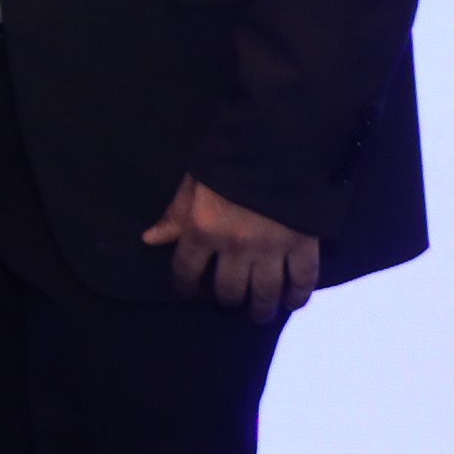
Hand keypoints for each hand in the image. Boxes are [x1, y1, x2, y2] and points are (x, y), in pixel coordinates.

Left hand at [141, 175, 321, 318]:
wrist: (281, 140)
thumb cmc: (231, 158)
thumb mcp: (194, 182)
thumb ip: (175, 214)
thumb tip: (151, 239)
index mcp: (203, 229)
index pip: (186, 270)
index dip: (185, 286)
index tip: (189, 291)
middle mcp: (235, 247)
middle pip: (228, 290)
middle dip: (227, 299)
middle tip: (230, 300)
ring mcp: (271, 249)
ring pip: (264, 293)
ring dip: (261, 308)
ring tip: (259, 313)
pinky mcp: (303, 245)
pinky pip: (302, 280)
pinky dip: (298, 296)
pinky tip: (292, 302)